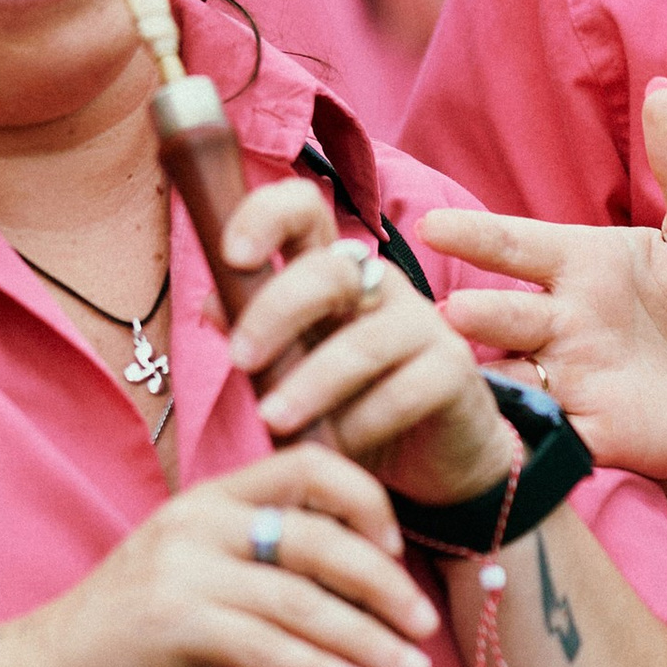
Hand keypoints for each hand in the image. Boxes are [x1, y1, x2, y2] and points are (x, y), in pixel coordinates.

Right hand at [28, 445, 443, 666]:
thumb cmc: (131, 630)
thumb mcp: (195, 570)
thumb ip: (258, 559)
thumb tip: (358, 580)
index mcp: (209, 498)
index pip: (306, 466)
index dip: (363, 500)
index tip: (395, 548)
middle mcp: (197, 522)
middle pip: (317, 538)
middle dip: (383, 583)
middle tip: (424, 626)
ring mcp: (182, 572)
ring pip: (302, 599)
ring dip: (367, 639)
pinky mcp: (173, 626)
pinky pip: (270, 649)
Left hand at [219, 176, 513, 507]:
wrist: (435, 454)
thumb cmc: (352, 405)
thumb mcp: (292, 372)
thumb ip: (257, 336)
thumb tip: (211, 302)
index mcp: (330, 272)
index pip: (304, 212)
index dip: (267, 217)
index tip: (234, 255)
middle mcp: (377, 285)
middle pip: (328, 271)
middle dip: (276, 311)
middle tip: (240, 360)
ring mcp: (422, 323)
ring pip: (363, 340)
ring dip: (311, 382)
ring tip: (273, 421)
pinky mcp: (454, 369)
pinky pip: (402, 391)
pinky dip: (360, 424)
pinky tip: (334, 448)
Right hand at [416, 82, 666, 541]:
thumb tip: (665, 89)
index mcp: (576, 264)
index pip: (516, 246)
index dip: (476, 237)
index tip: (434, 228)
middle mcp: (556, 321)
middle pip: (504, 315)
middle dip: (479, 317)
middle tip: (453, 317)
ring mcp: (564, 379)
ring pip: (510, 375)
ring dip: (487, 379)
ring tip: (463, 379)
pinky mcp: (583, 432)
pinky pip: (540, 434)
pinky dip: (518, 437)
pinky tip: (502, 440)